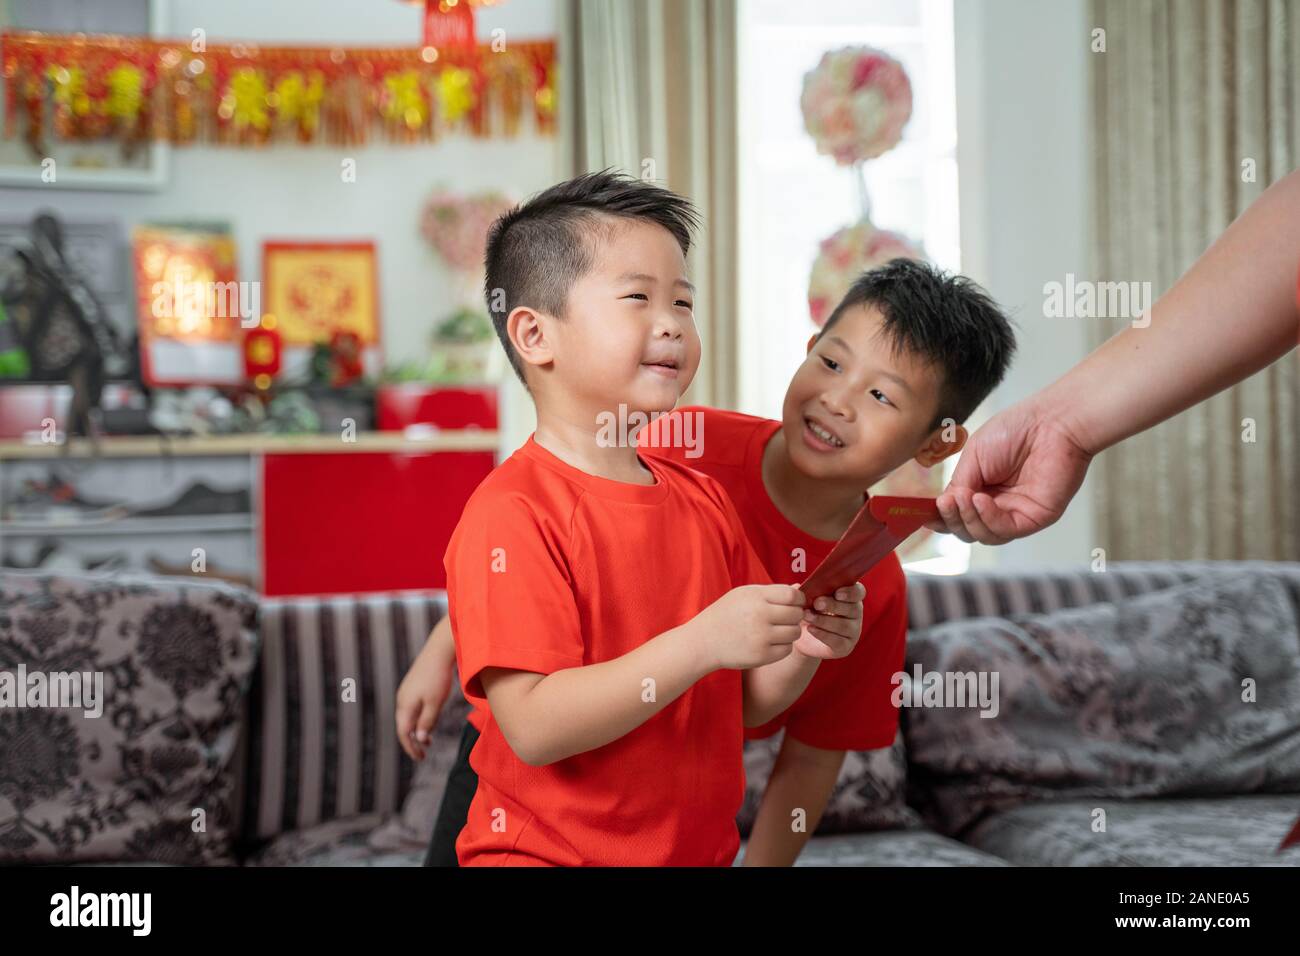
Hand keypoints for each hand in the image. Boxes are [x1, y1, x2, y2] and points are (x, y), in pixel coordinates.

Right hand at [395, 627, 456, 760]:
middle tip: (423, 753)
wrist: (439, 650)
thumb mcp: (435, 703)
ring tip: (428, 740)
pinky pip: (412, 708)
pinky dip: (419, 718)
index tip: (421, 758)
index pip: (404, 733)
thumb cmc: (438, 677)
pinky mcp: (413, 686)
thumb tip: (419, 738)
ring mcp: (406, 692)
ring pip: (408, 717)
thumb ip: (427, 721)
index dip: (411, 748)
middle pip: (403, 726)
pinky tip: (429, 720)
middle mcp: (401, 699)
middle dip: (412, 741)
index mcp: (404, 705)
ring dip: (416, 730)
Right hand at [697, 584, 806, 669]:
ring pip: (795, 632)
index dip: (799, 599)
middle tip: (785, 618)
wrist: (704, 641)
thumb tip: (799, 588)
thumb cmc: (726, 614)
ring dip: (790, 631)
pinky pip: (787, 649)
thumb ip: (772, 592)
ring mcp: (761, 637)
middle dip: (795, 615)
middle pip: (796, 614)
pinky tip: (770, 642)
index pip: (792, 596)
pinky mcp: (762, 656)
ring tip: (777, 630)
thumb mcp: (744, 595)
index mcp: (756, 597)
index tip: (795, 603)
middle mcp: (760, 616)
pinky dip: (783, 646)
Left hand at [793, 582, 865, 658]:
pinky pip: (837, 641)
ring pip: (843, 625)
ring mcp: (853, 631)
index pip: (859, 592)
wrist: (802, 636)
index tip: (837, 593)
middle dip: (833, 605)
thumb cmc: (809, 610)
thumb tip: (798, 587)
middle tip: (817, 603)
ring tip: (807, 616)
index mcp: (850, 596)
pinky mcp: (845, 647)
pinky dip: (823, 634)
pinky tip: (811, 629)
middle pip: (852, 608)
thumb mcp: (807, 598)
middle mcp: (855, 613)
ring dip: (824, 620)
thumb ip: (805, 590)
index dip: (850, 592)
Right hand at [927, 397, 1093, 544]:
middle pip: (968, 529)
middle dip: (952, 519)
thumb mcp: (973, 457)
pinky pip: (1004, 529)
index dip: (941, 518)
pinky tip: (980, 500)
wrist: (1051, 423)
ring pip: (983, 535)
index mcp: (982, 488)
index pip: (958, 513)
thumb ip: (958, 484)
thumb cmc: (1017, 430)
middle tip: (946, 503)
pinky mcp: (1034, 518)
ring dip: (967, 519)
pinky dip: (986, 518)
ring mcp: (1016, 513)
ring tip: (963, 497)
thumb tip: (945, 506)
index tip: (925, 516)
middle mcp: (999, 504)